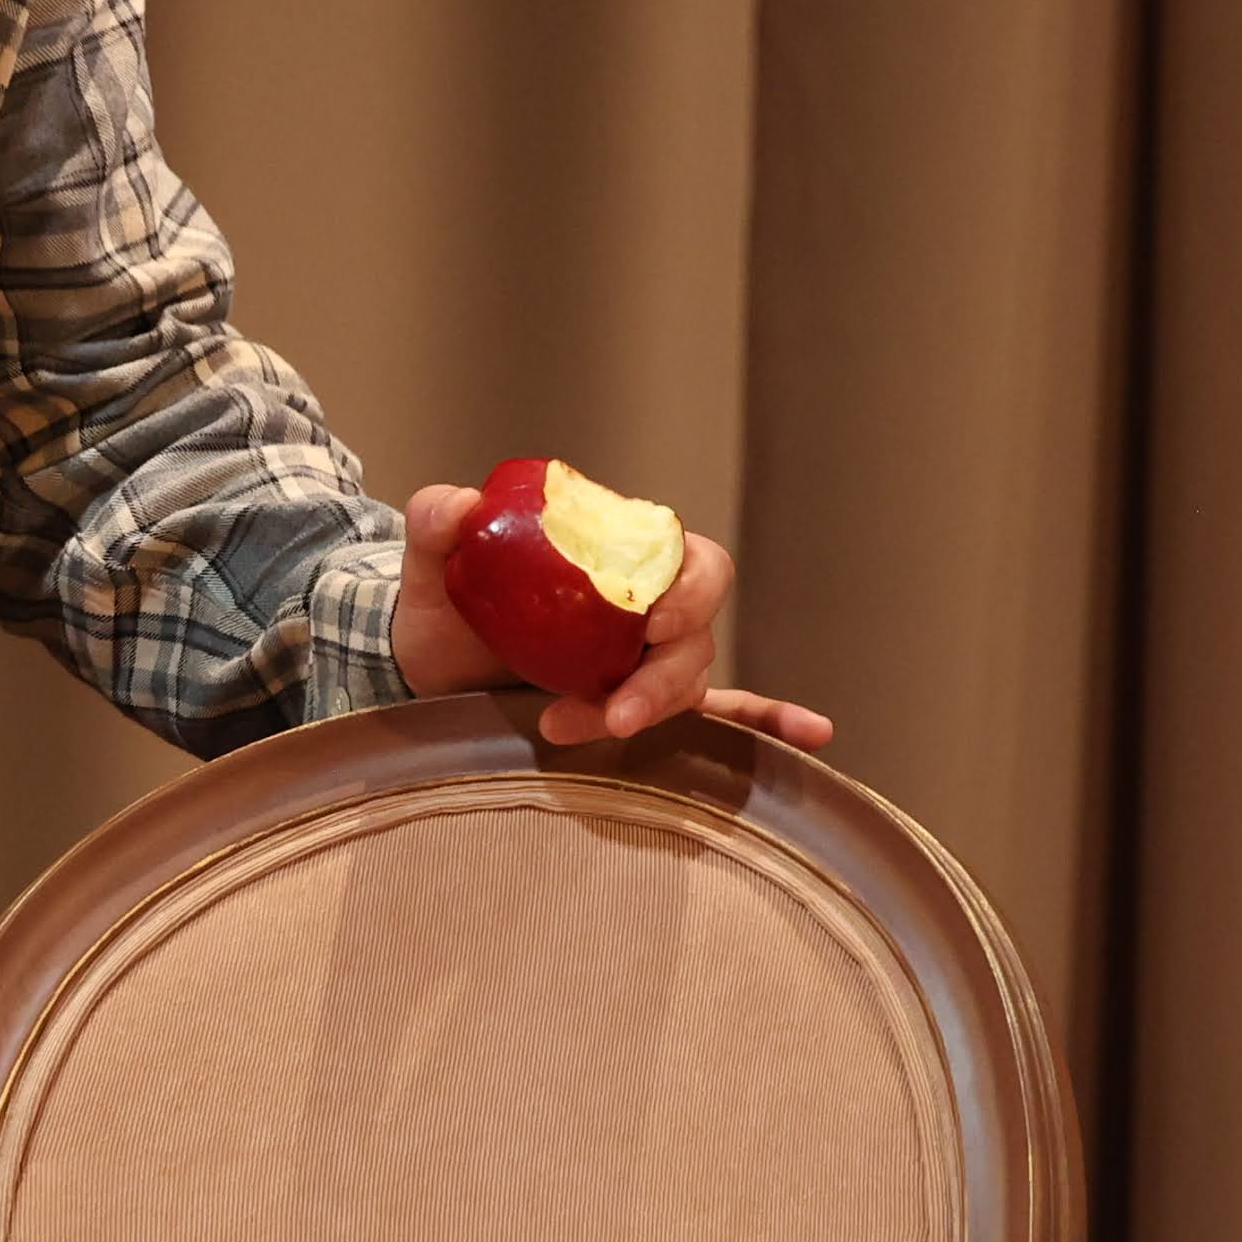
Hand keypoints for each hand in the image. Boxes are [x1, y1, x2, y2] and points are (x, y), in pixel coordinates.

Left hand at [390, 482, 836, 750]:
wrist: (429, 677)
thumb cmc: (445, 614)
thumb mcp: (432, 570)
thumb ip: (437, 527)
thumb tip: (458, 506)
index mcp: (615, 559)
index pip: (684, 558)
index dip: (687, 589)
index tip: (651, 619)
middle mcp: (644, 609)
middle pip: (698, 633)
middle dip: (665, 674)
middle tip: (614, 706)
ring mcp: (644, 663)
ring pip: (690, 683)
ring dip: (651, 711)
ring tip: (570, 729)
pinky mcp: (635, 707)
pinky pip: (721, 714)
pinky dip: (769, 721)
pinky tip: (813, 734)